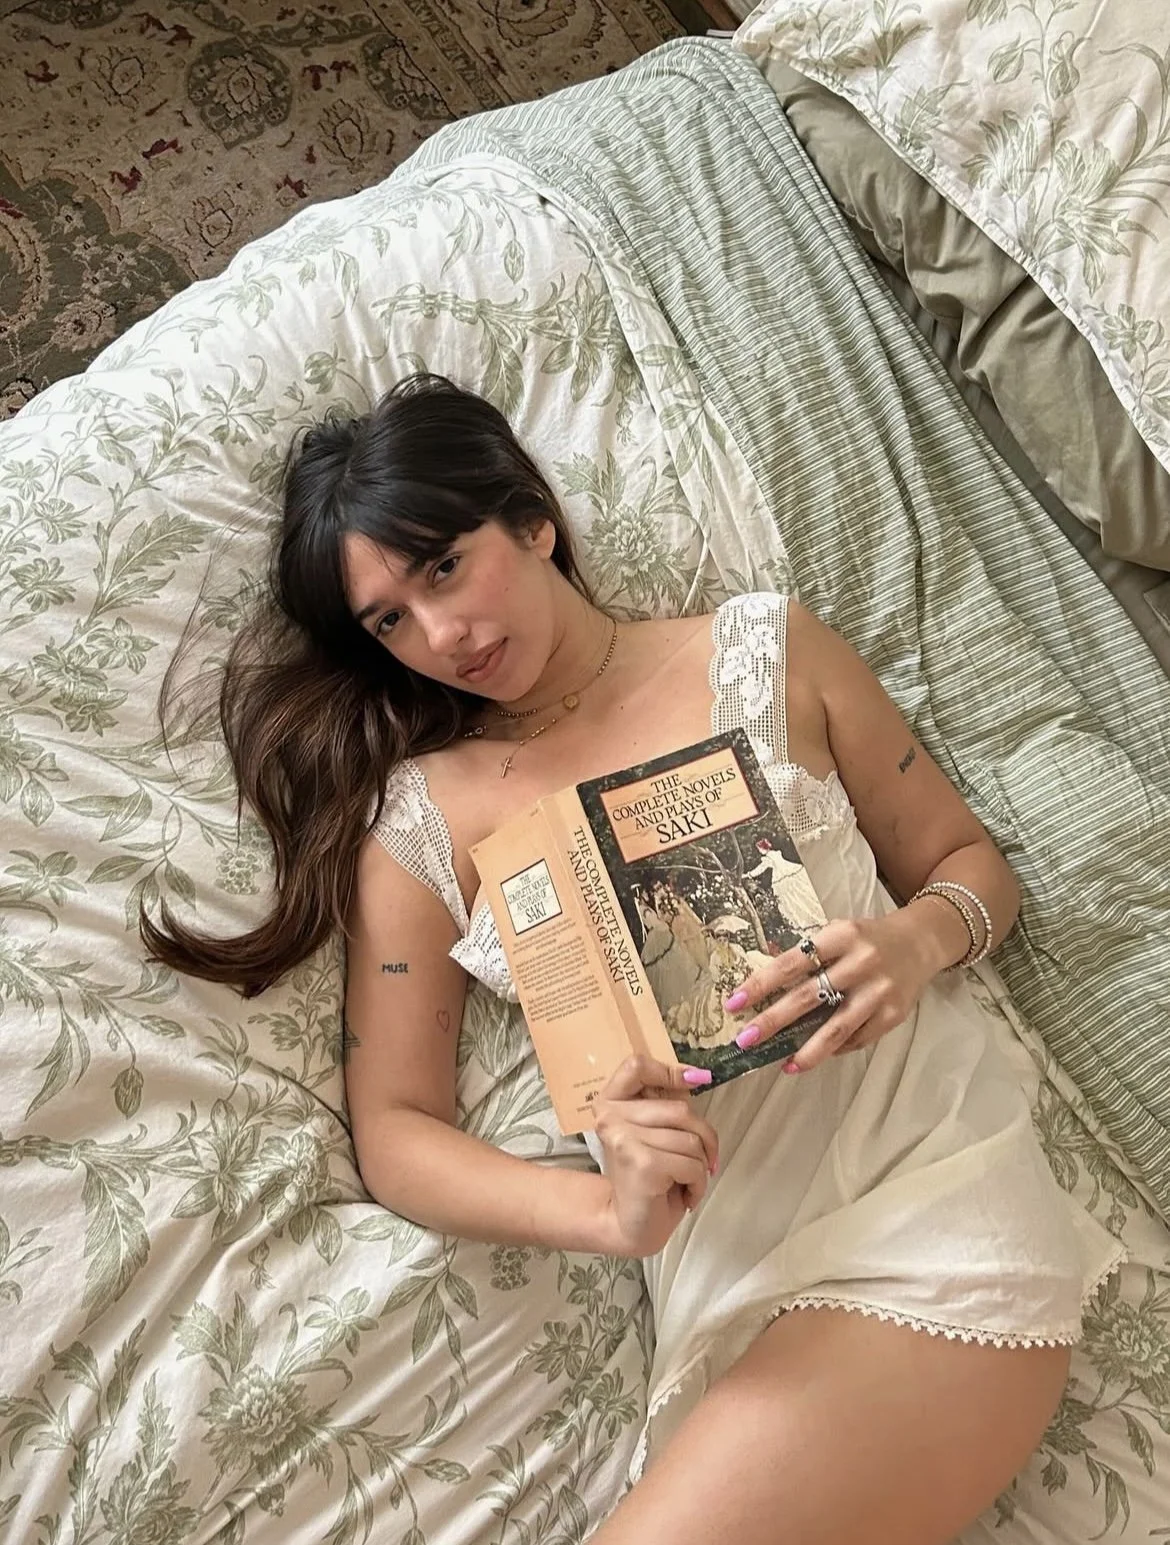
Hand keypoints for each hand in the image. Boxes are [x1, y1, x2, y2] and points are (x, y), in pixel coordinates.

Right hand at [592, 1056, 719, 1257]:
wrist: (632, 1225)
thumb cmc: (650, 1178)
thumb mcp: (655, 1132)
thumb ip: (666, 1104)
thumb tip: (698, 1075)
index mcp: (610, 1102)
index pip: (636, 1066)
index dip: (669, 1072)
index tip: (692, 1081)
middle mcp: (610, 1116)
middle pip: (680, 1109)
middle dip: (704, 1139)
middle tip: (700, 1161)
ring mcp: (624, 1138)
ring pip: (691, 1140)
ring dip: (700, 1167)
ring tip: (683, 1182)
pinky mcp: (641, 1162)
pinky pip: (692, 1164)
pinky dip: (697, 1183)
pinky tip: (683, 1194)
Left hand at [724, 912, 935, 1072]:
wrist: (921, 942)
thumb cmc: (867, 938)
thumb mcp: (837, 932)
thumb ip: (804, 951)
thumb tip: (759, 973)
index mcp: (840, 936)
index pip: (791, 962)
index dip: (761, 984)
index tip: (734, 1002)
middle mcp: (861, 962)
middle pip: (809, 997)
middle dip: (773, 1021)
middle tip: (745, 1039)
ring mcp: (878, 991)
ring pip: (836, 1027)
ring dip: (807, 1050)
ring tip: (784, 1064)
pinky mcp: (892, 1014)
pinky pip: (857, 1038)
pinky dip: (834, 1049)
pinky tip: (813, 1056)